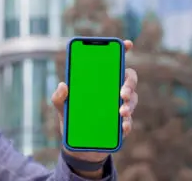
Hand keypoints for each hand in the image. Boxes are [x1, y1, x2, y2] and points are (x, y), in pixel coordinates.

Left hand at [52, 40, 138, 163]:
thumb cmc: (71, 120)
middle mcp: (113, 92)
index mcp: (100, 82)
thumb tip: (63, 85)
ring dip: (129, 104)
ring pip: (133, 101)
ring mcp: (120, 108)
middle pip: (129, 80)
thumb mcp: (61, 107)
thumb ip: (59, 96)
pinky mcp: (122, 126)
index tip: (127, 44)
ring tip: (121, 111)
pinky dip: (128, 123)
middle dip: (129, 83)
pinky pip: (129, 122)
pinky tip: (123, 125)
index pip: (114, 63)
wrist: (77, 147)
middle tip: (122, 92)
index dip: (122, 51)